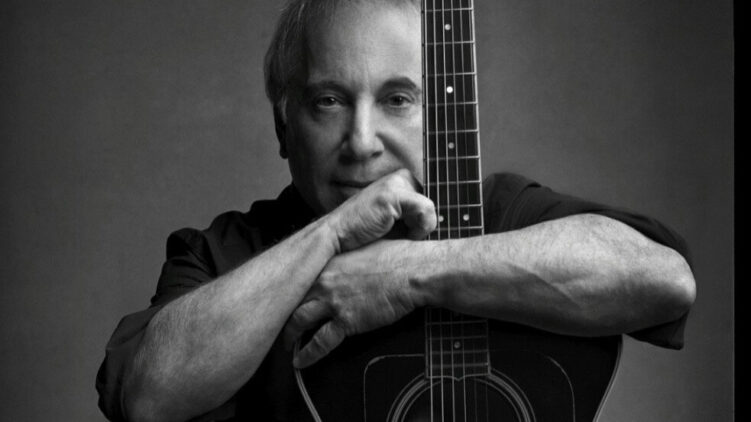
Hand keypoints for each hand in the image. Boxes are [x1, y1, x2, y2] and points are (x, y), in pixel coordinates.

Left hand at [283, 240, 424, 367]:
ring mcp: (333, 301)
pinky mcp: (346, 321)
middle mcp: (323, 280)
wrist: (412, 270)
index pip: (298, 278)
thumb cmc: (396, 257)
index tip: (284, 299)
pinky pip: (320, 342)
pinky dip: (308, 354)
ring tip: (285, 345)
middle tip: (276, 324)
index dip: (289, 292)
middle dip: (282, 314)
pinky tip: (300, 362)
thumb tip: (344, 264)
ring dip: (290, 335)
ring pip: (299, 321)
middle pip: (291, 300)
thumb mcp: (363, 248)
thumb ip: (345, 258)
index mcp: (327, 262)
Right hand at [324, 169, 436, 251]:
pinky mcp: (392, 194)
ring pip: (432, 209)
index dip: (427, 222)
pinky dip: (419, 228)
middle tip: (400, 233)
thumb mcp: (397, 224)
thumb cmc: (366, 235)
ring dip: (419, 229)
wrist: (336, 237)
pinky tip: (399, 233)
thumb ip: (419, 218)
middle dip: (423, 225)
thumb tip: (446, 224)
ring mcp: (396, 182)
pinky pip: (426, 211)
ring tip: (395, 232)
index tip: (413, 233)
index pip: (433, 202)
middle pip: (435, 205)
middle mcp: (401, 176)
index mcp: (403, 181)